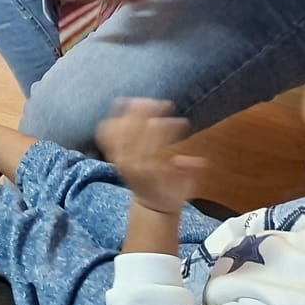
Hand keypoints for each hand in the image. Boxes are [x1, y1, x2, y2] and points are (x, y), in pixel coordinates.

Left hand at [98, 99, 204, 215]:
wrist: (151, 204)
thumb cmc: (172, 192)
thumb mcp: (185, 186)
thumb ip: (188, 172)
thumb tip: (199, 161)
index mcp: (149, 171)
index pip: (154, 143)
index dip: (168, 128)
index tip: (182, 122)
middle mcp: (130, 163)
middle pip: (134, 131)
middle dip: (149, 114)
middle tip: (165, 104)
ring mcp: (118, 158)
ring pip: (118, 129)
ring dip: (131, 112)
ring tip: (145, 101)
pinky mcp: (111, 154)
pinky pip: (105, 133)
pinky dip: (112, 118)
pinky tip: (122, 105)